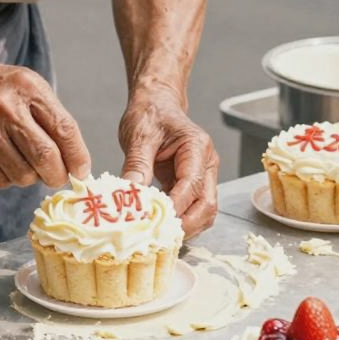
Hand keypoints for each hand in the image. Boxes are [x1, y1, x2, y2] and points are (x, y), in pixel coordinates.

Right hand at [0, 53, 90, 190]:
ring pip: (23, 175)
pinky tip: (5, 162)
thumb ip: (52, 118)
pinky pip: (1, 180)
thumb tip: (76, 162)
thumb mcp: (27, 87)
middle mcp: (6, 109)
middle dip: (57, 175)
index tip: (82, 172)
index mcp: (28, 89)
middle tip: (57, 176)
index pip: (64, 129)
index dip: (78, 157)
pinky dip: (9, 178)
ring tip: (26, 163)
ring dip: (32, 177)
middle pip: (46, 157)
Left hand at [118, 84, 218, 237]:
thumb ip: (137, 165)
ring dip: (185, 227)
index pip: (192, 185)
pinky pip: (192, 209)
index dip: (176, 207)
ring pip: (204, 212)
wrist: (155, 104)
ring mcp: (202, 176)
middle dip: (186, 224)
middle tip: (158, 236)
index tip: (153, 221)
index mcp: (197, 147)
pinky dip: (179, 221)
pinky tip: (159, 227)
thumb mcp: (139, 135)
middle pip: (207, 205)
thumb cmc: (150, 114)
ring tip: (158, 235)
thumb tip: (131, 194)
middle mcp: (206, 164)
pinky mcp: (192, 185)